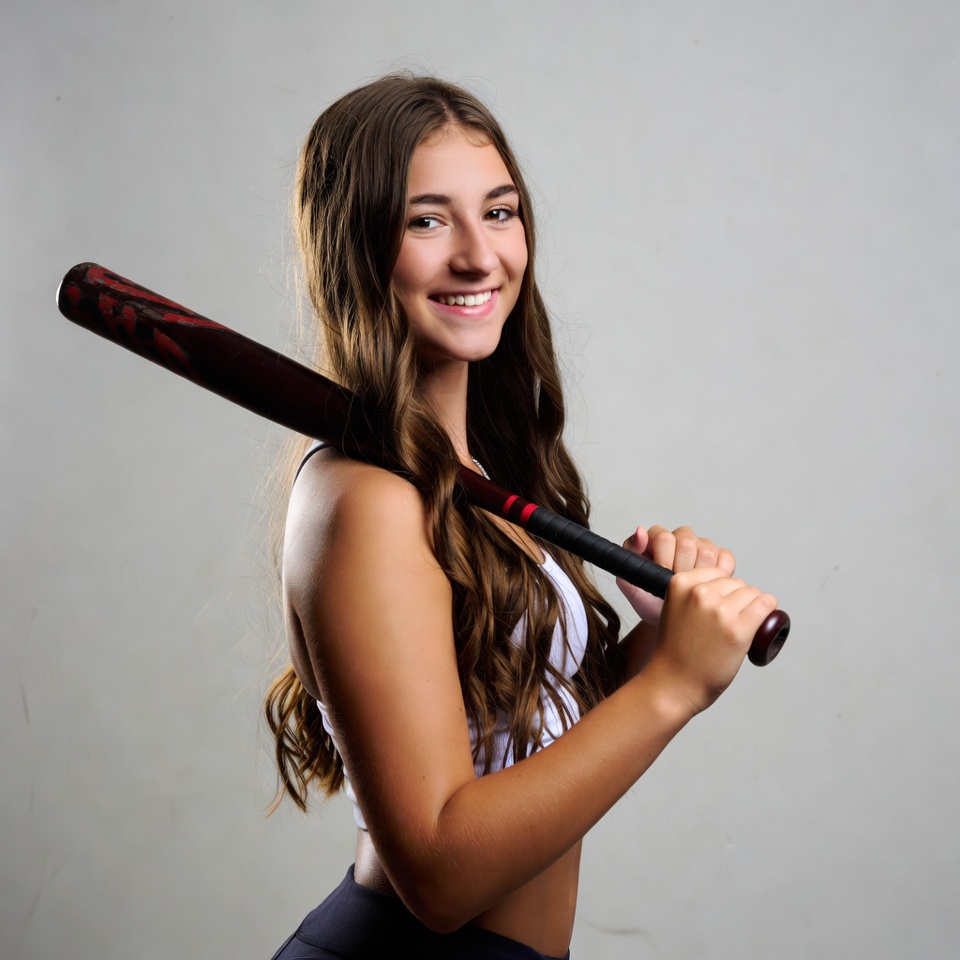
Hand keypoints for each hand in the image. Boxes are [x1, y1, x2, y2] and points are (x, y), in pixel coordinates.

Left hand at [617, 525, 735, 625]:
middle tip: (675, 586)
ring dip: (698, 575)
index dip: (663, 560)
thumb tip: (640, 531)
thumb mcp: (631, 584)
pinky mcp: (720, 557)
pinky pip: (725, 558)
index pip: (664, 537)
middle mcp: (680, 538)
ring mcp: (702, 545)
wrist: (670, 621)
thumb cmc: (649, 600)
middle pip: (687, 543)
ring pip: (707, 551)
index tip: (660, 577)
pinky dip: (718, 575)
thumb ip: (628, 558)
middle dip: (680, 570)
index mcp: (657, 538)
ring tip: (688, 588)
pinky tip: (706, 586)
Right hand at [649, 566, 777, 714]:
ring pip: (753, 593)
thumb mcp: (674, 608)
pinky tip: (762, 624)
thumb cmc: (675, 651)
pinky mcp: (738, 630)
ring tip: (740, 628)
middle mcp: (700, 593)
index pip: (718, 572)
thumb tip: (727, 585)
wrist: (671, 684)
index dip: (722, 590)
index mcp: (680, 583)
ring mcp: (720, 611)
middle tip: (727, 625)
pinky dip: (768, 613)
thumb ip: (692, 592)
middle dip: (737, 600)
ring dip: (752, 608)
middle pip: (737, 583)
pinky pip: (766, 605)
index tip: (718, 608)